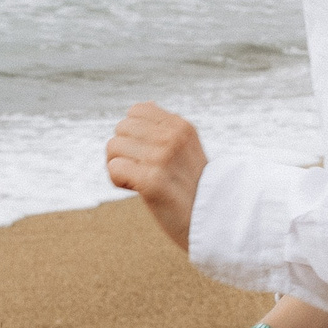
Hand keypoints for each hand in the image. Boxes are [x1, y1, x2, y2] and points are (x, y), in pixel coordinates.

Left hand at [104, 103, 206, 250]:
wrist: (213, 222)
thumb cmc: (194, 188)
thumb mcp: (188, 147)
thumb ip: (167, 129)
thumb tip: (146, 105)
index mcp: (181, 126)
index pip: (136, 110)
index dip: (133, 133)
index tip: (147, 153)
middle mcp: (172, 137)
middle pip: (121, 129)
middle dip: (124, 150)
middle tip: (142, 170)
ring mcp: (162, 157)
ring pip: (113, 147)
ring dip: (119, 167)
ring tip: (140, 181)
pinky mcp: (152, 180)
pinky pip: (114, 168)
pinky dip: (119, 182)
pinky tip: (136, 191)